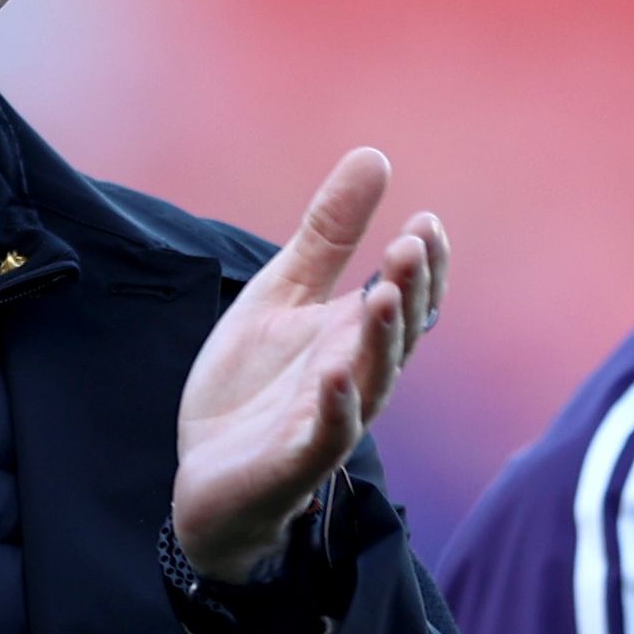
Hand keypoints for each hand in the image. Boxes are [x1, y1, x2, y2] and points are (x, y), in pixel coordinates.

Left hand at [173, 148, 446, 582]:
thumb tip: (375, 156)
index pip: (408, 297)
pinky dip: (336, 406)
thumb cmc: (253, 387)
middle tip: (412, 244)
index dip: (423, 265)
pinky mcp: (297, 459)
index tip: (426, 222)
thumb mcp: (281, 293)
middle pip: (398, 332)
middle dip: (409, 289)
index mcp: (356, 334)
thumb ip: (328, 234)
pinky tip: (335, 374)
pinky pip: (327, 434)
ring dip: (381, 339)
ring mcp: (331, 419)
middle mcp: (357, 374)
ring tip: (382, 293)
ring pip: (373, 379)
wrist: (206, 477)